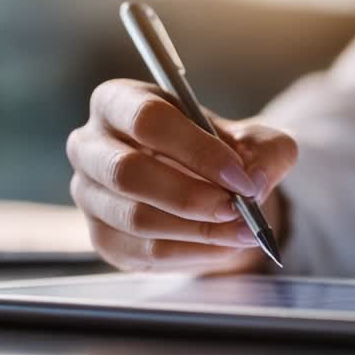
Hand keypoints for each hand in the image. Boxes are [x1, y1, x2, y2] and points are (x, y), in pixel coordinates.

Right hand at [66, 79, 296, 273]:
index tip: (238, 175)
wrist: (209, 188)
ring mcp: (88, 195)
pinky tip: (222, 246)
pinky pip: (143, 252)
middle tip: (236, 208)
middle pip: (128, 173)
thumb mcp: (255, 140)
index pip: (147, 120)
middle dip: (190, 196)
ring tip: (240, 230)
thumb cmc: (220, 152)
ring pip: (136, 218)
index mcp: (119, 101)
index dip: (196, 150)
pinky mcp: (102, 237)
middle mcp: (90, 145)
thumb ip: (266, 152)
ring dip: (196, 230)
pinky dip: (191, 253)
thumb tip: (254, 182)